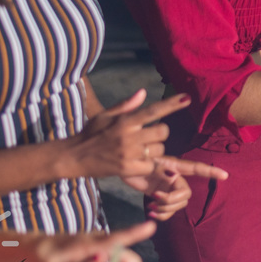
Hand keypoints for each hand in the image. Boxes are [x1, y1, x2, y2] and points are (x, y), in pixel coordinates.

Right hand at [65, 90, 190, 179]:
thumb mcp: (105, 115)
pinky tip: (136, 162)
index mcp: (124, 121)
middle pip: (162, 132)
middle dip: (160, 134)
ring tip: (139, 150)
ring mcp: (128, 154)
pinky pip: (151, 166)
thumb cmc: (90, 133)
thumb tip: (143, 92)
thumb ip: (126, 105)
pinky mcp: (127, 169)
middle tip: (149, 136)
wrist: (73, 157)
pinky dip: (148, 165)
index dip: (171, 104)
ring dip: (154, 150)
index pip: (153, 110)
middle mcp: (128, 136)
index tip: (187, 98)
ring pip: (159, 150)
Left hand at [122, 156, 227, 220]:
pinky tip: (150, 211)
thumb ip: (160, 169)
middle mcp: (174, 178)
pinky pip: (168, 212)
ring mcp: (168, 189)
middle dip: (172, 201)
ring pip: (178, 205)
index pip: (197, 168)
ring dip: (165, 209)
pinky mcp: (160, 197)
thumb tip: (174, 176)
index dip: (211, 172)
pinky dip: (160, 215)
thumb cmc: (132, 159)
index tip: (225, 176)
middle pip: (185, 195)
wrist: (120, 166)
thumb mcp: (145, 163)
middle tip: (155, 198)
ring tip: (151, 205)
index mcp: (174, 166)